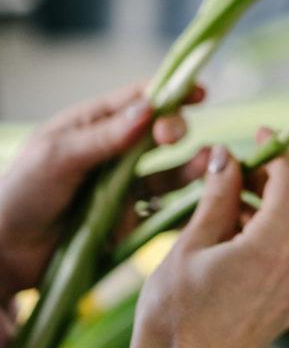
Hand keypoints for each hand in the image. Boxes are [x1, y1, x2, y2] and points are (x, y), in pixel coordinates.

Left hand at [0, 83, 205, 300]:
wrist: (4, 254)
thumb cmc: (19, 194)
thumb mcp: (57, 156)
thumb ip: (104, 136)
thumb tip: (149, 108)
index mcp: (90, 125)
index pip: (137, 101)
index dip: (170, 93)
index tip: (200, 92)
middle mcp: (111, 153)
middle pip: (156, 134)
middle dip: (174, 130)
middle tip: (173, 138)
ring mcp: (120, 188)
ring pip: (166, 172)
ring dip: (190, 166)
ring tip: (210, 164)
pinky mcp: (126, 221)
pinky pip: (161, 211)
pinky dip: (183, 206)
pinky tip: (200, 201)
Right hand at [124, 134, 288, 347]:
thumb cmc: (173, 318)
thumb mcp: (189, 247)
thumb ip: (217, 199)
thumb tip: (228, 158)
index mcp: (272, 249)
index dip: (278, 152)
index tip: (259, 137)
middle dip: (272, 179)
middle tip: (236, 168)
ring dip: (270, 208)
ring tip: (228, 201)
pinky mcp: (286, 309)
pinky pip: (288, 257)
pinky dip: (269, 236)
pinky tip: (234, 236)